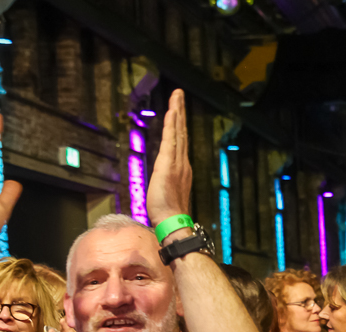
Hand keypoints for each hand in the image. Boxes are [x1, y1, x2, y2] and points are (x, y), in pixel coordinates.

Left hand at [146, 89, 192, 226]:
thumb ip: (165, 183)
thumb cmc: (168, 213)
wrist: (172, 222)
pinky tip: (172, 112)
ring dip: (177, 112)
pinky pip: (171, 141)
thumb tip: (163, 183)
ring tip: (177, 96)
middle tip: (179, 94)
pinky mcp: (168, 165)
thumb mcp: (165, 193)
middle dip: (180, 112)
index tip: (177, 110)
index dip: (179, 125)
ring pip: (178, 132)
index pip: (179, 142)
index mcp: (181, 168)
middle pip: (181, 132)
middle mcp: (182, 162)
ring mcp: (177, 162)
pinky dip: (172, 126)